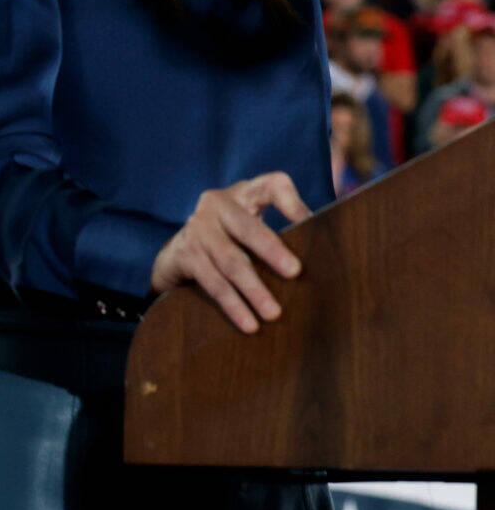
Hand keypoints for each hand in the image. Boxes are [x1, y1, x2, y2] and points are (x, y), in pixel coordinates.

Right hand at [150, 172, 309, 333]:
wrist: (179, 251)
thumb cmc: (232, 237)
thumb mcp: (254, 222)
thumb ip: (286, 225)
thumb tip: (329, 245)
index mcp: (242, 193)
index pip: (271, 185)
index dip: (290, 200)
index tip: (308, 220)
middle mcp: (216, 205)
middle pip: (247, 227)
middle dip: (271, 250)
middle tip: (294, 272)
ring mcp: (197, 229)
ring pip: (230, 261)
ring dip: (253, 289)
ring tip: (273, 313)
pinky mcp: (184, 255)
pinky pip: (212, 282)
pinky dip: (232, 305)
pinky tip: (248, 323)